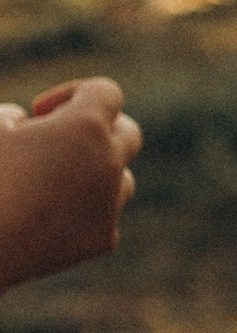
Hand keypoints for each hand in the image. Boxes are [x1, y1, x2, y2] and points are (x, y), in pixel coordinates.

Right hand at [0, 78, 143, 294]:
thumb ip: (13, 117)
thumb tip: (25, 123)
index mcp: (85, 127)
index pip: (105, 93)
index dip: (72, 94)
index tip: (39, 112)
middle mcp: (109, 163)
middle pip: (127, 133)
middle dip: (98, 130)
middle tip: (59, 138)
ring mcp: (109, 204)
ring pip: (122, 178)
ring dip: (96, 171)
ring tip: (53, 178)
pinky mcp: (101, 240)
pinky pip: (104, 215)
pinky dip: (84, 210)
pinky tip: (48, 215)